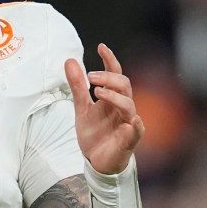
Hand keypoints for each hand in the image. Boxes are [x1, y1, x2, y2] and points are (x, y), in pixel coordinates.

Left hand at [64, 43, 144, 174]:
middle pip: (124, 85)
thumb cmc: (94, 133)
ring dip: (115, 97)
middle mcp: (122, 108)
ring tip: (98, 92)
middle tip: (91, 77)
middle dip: (109, 78)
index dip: (110, 60)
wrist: (96, 160)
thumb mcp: (81, 107)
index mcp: (112, 98)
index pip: (115, 74)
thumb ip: (77, 86)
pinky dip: (134, 125)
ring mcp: (127, 123)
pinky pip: (136, 131)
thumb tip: (70, 60)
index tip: (101, 47)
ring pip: (129, 105)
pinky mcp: (129, 140)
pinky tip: (130, 121)